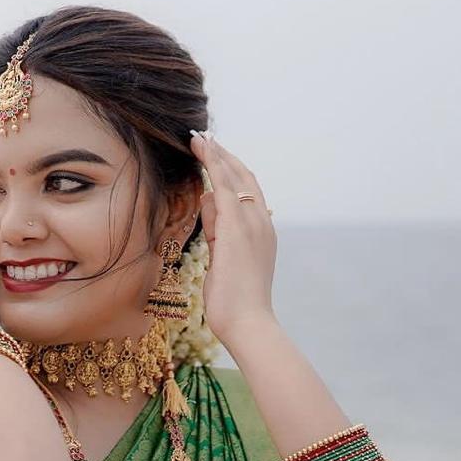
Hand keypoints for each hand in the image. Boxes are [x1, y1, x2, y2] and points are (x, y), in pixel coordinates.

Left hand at [188, 133, 277, 348]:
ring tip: (199, 137)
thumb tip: (207, 205)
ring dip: (216, 154)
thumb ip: (218, 233)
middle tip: (204, 137)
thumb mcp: (224, 261)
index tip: (216, 156)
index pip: (247, 192)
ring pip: (233, 177)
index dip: (231, 171)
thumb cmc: (235, 301)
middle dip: (223, 156)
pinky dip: (213, 164)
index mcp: (261, 232)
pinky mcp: (237, 228)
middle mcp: (261, 222)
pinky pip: (223, 186)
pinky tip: (202, 150)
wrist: (249, 322)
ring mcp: (252, 223)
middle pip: (243, 178)